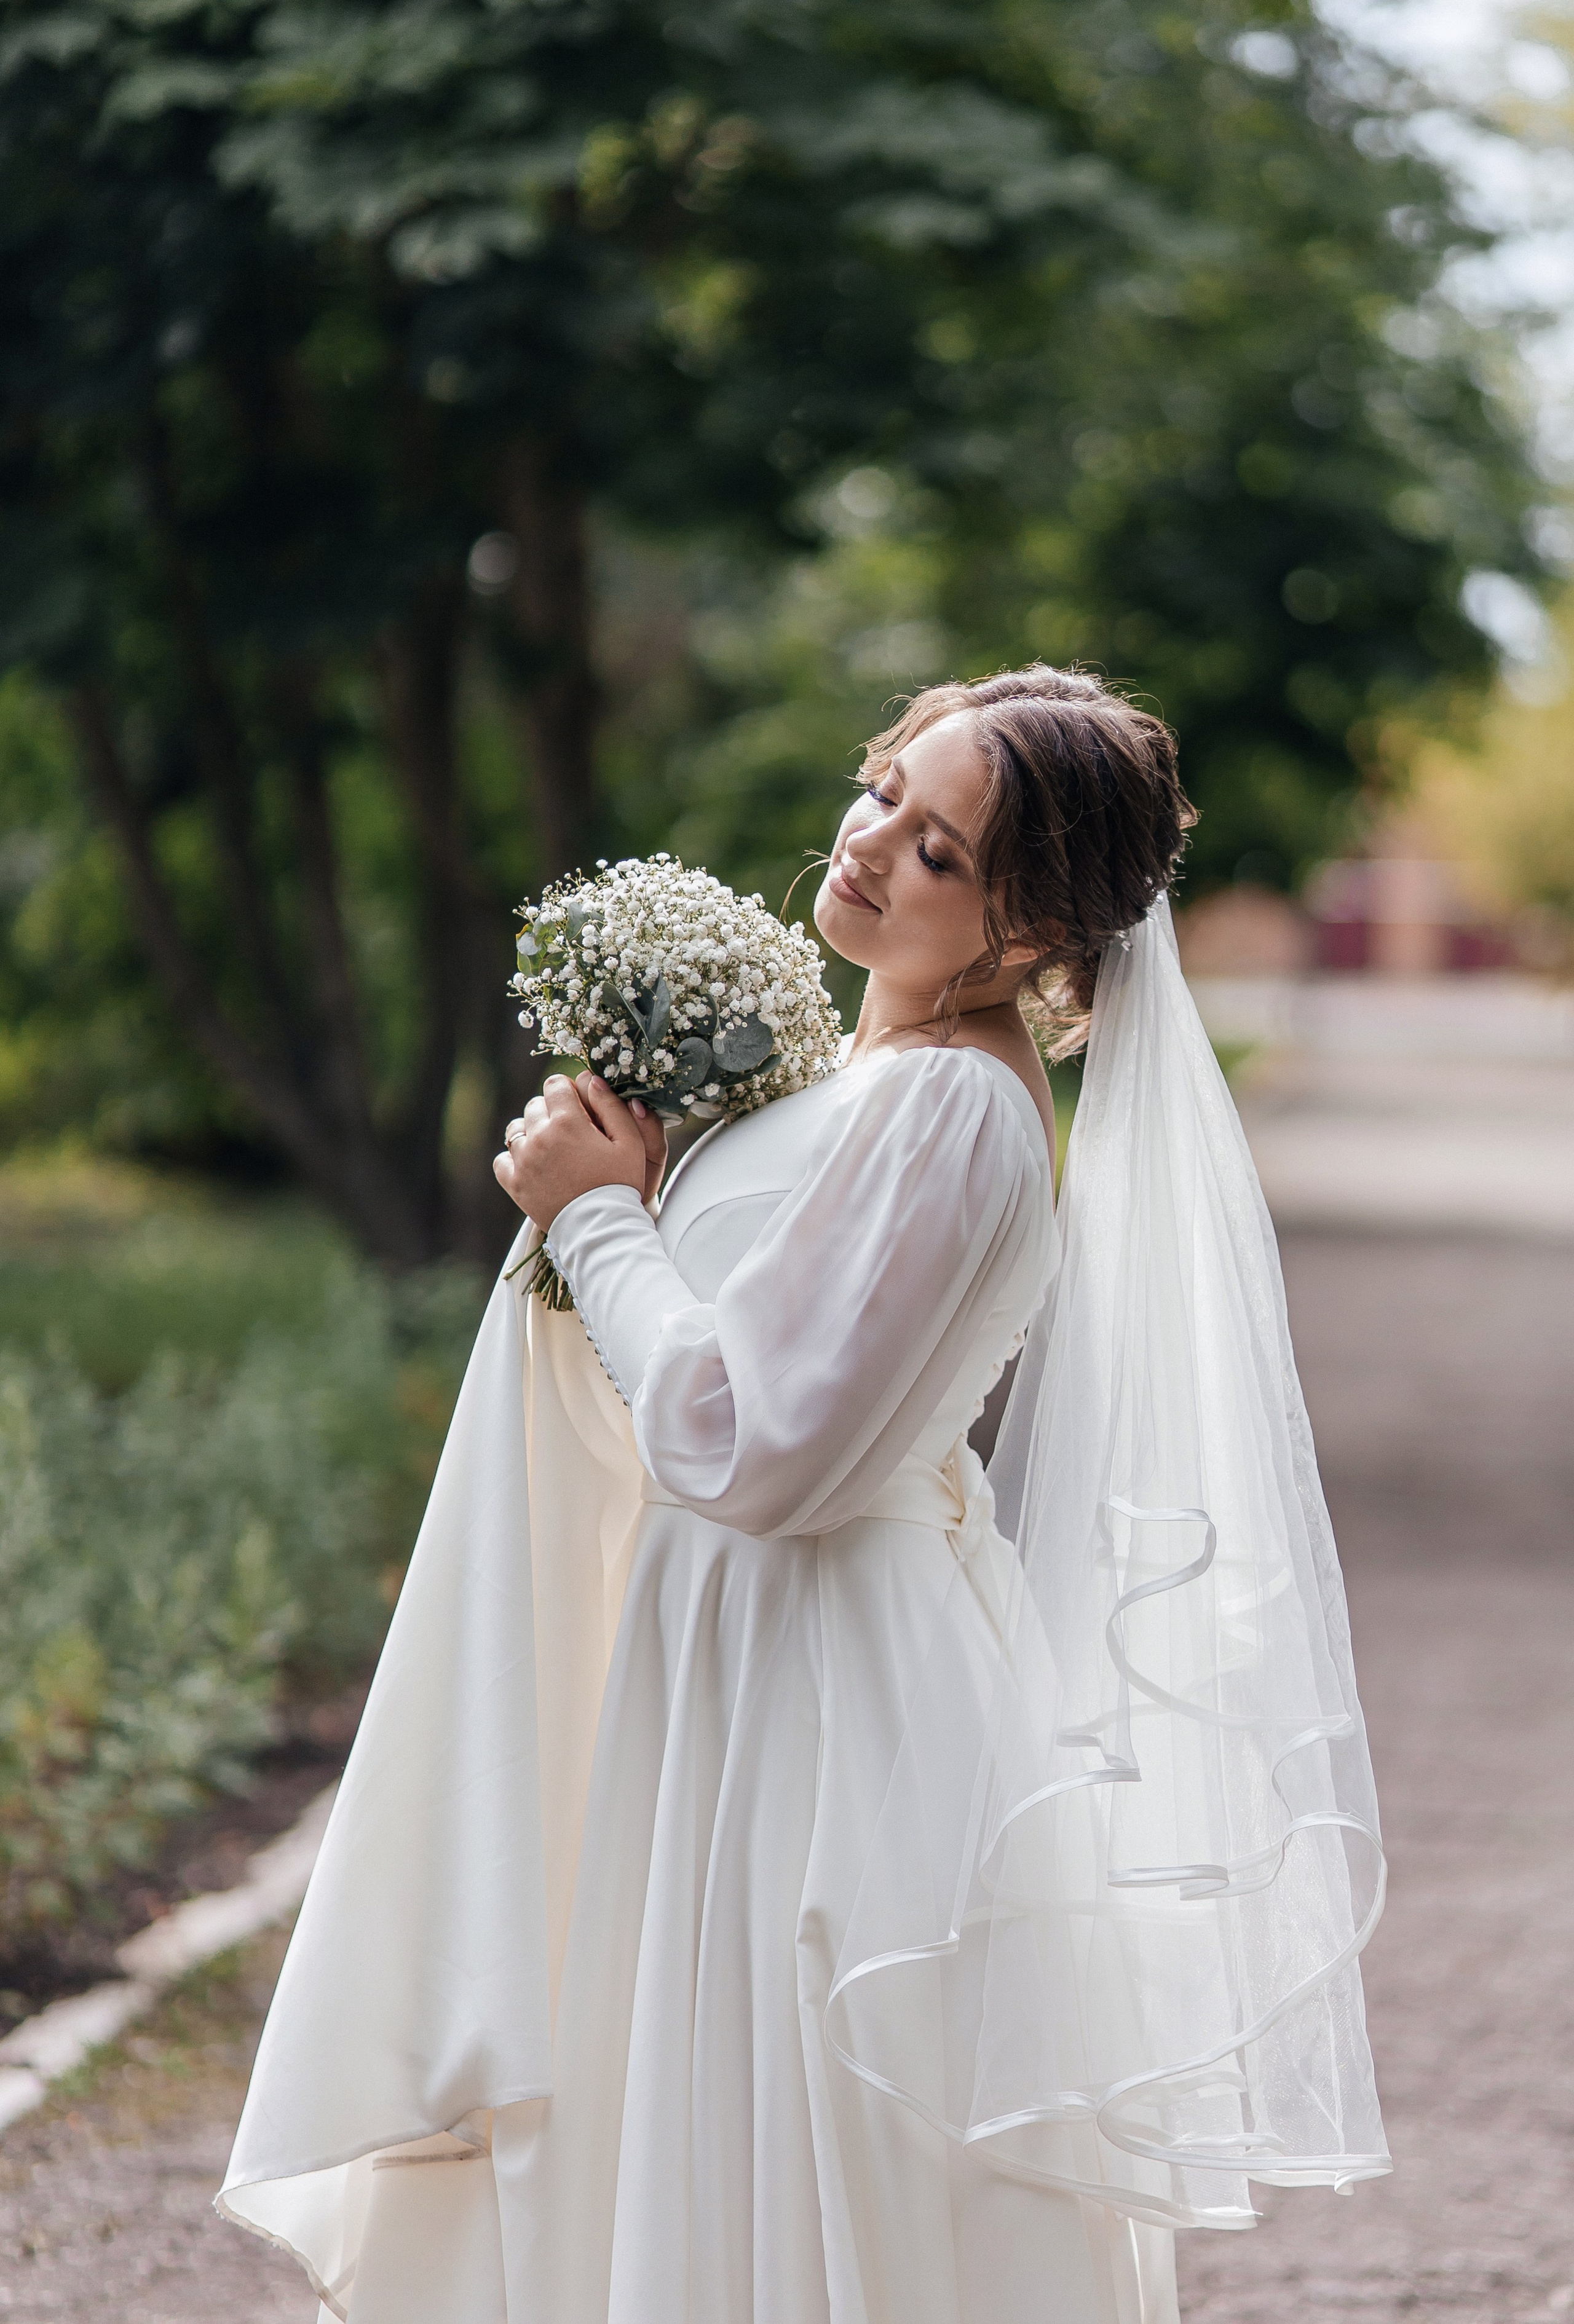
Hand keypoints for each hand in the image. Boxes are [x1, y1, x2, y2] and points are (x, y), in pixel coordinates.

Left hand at [495, 1074, 667, 1230]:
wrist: (601, 1229)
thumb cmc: (620, 1184)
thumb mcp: (630, 1142)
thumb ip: (611, 1105)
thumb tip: (591, 1079)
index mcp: (567, 1121)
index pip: (555, 1084)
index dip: (567, 1091)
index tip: (576, 1106)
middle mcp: (539, 1136)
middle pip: (534, 1105)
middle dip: (550, 1112)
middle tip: (569, 1132)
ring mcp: (523, 1161)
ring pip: (516, 1130)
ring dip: (531, 1133)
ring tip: (550, 1149)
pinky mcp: (514, 1184)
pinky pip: (502, 1159)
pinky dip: (514, 1159)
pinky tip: (533, 1166)